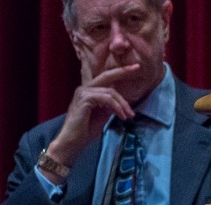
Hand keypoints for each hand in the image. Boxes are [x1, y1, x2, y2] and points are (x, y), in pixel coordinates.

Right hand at [45, 56, 139, 173]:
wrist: (72, 143)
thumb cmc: (86, 131)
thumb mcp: (103, 114)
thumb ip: (110, 104)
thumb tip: (121, 99)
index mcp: (88, 91)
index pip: (105, 78)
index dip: (119, 71)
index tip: (135, 66)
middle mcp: (84, 88)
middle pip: (107, 76)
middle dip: (123, 71)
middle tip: (137, 67)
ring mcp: (83, 92)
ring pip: (110, 92)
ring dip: (123, 104)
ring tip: (129, 115)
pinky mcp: (84, 99)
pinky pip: (106, 99)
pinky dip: (117, 107)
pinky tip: (122, 116)